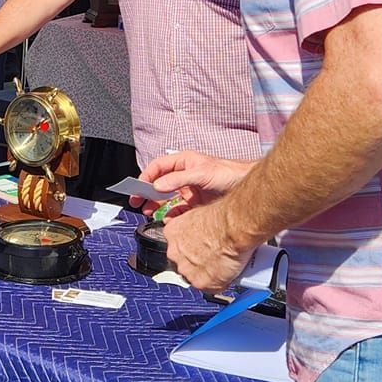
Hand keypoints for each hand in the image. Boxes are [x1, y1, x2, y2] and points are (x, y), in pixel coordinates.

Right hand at [139, 149, 254, 211]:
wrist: (245, 184)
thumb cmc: (228, 172)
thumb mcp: (201, 173)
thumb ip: (178, 179)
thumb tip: (158, 186)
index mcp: (183, 162)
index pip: (158, 167)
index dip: (146, 176)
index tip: (137, 187)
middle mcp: (184, 175)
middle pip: (159, 183)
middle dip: (147, 193)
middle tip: (137, 202)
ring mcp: (189, 189)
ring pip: (167, 197)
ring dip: (157, 205)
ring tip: (148, 212)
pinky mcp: (195, 202)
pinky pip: (178, 209)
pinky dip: (172, 215)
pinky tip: (168, 219)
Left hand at [163, 200, 257, 295]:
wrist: (234, 227)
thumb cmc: (223, 217)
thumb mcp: (202, 214)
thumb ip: (197, 226)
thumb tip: (203, 230)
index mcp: (172, 232)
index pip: (178, 246)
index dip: (192, 248)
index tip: (201, 248)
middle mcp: (175, 253)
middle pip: (185, 262)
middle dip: (198, 261)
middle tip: (214, 256)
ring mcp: (187, 270)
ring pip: (195, 276)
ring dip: (207, 273)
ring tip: (224, 264)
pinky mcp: (200, 283)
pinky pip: (209, 287)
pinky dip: (219, 282)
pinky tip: (228, 273)